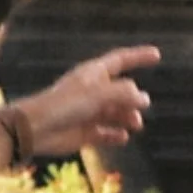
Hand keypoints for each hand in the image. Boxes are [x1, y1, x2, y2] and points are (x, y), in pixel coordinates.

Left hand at [19, 43, 160, 160]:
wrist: (36, 129)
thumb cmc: (63, 105)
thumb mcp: (97, 94)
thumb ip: (123, 93)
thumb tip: (144, 98)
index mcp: (93, 74)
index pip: (120, 60)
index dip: (138, 56)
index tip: (157, 55)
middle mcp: (92, 91)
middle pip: (122, 91)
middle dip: (134, 98)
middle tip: (141, 106)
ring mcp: (89, 112)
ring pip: (117, 113)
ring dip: (128, 118)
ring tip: (134, 124)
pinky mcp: (85, 133)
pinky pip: (106, 133)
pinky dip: (115, 135)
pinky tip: (122, 137)